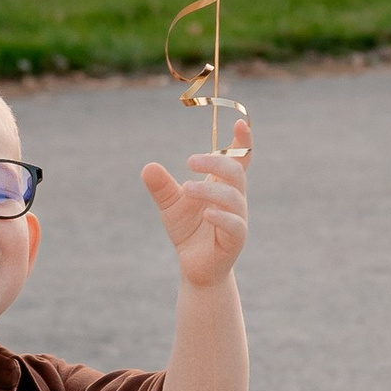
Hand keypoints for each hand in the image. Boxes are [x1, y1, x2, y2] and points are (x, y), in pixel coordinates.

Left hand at [141, 108, 251, 286]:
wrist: (194, 266)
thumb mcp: (170, 205)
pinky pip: (234, 225)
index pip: (239, 159)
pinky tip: (205, 213)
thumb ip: (161, 187)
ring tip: (187, 188)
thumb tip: (148, 167)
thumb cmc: (187, 230)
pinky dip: (221, 217)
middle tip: (190, 161)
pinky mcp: (235, 239)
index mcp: (222, 185)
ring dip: (210, 190)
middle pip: (236, 172)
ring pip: (234, 197)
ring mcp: (237, 218)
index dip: (243, 141)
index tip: (241, 123)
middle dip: (215, 163)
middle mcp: (234, 198)